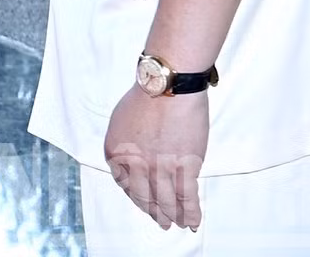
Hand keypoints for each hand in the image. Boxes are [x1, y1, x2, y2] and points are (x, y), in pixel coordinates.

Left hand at [104, 83, 206, 230]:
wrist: (168, 87)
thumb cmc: (146, 98)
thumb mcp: (121, 123)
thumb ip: (124, 145)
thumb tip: (131, 161)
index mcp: (116, 153)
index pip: (125, 184)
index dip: (136, 197)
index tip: (145, 203)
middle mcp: (135, 165)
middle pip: (145, 197)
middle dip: (154, 212)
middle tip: (161, 222)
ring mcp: (160, 168)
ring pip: (167, 201)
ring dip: (172, 216)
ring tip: (177, 223)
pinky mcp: (184, 167)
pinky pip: (187, 197)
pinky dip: (191, 212)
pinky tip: (193, 221)